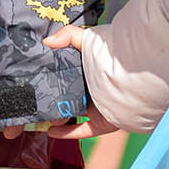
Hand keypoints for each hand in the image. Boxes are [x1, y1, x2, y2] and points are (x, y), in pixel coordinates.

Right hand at [0, 25, 123, 139]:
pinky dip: (67, 133)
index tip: (37, 80)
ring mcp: (97, 108)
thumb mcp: (87, 39)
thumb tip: (47, 41)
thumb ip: (67, 35)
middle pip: (69, 97)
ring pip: (73, 115)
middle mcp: (92, 90)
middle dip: (52, 101)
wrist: (134, 79)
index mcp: (89, 72)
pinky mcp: (101, 123)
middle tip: (34, 102)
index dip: (53, 78)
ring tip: (39, 116)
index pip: (68, 76)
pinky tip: (51, 131)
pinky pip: (82, 130)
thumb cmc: (112, 57)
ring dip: (57, 117)